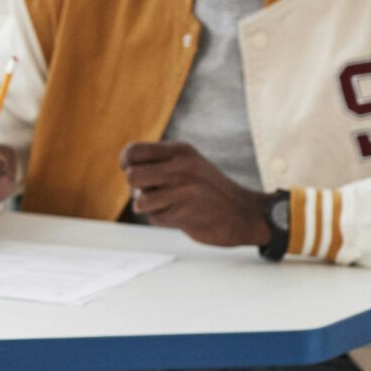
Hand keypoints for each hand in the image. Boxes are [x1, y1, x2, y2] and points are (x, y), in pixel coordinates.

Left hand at [120, 142, 274, 247]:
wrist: (244, 215)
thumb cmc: (207, 191)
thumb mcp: (187, 165)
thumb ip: (158, 163)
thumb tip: (126, 169)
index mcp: (180, 151)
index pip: (133, 151)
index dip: (126, 163)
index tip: (133, 171)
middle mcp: (181, 167)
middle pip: (132, 176)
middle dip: (137, 188)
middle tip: (154, 192)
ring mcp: (184, 190)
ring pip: (140, 200)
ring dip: (149, 207)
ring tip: (170, 204)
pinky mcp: (186, 213)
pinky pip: (154, 218)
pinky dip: (163, 219)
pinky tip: (183, 215)